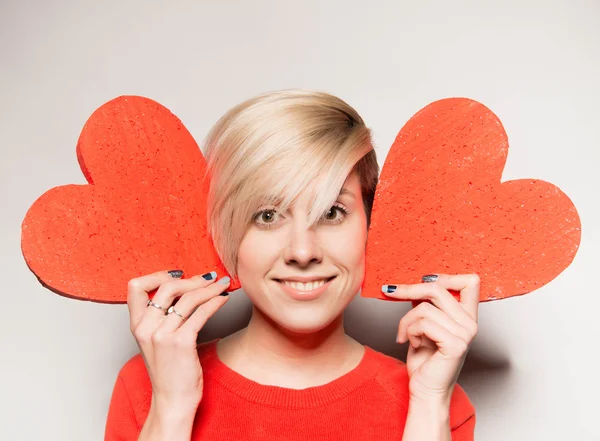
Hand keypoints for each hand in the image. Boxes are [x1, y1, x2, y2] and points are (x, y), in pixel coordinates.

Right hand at [127, 269, 230, 410]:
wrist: (173, 400)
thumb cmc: (170, 370)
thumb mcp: (156, 341)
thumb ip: (160, 318)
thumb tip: (184, 289)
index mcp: (137, 325)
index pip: (135, 287)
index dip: (157, 275)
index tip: (179, 273)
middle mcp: (146, 328)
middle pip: (167, 287)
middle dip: (192, 279)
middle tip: (210, 277)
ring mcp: (162, 335)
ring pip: (188, 298)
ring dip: (209, 288)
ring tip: (222, 284)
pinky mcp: (181, 342)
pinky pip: (201, 312)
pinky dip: (216, 301)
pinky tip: (224, 298)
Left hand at [382, 273, 479, 402]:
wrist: (425, 390)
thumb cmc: (425, 361)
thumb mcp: (424, 325)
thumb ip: (427, 305)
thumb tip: (415, 284)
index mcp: (466, 317)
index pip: (470, 282)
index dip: (446, 276)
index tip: (424, 278)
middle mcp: (470, 323)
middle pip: (438, 288)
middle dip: (409, 290)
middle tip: (390, 291)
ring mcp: (465, 334)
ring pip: (424, 307)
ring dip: (406, 321)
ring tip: (406, 336)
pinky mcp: (455, 344)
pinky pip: (423, 323)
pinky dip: (410, 331)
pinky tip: (411, 343)